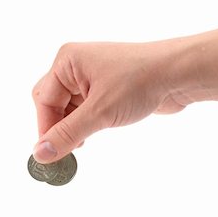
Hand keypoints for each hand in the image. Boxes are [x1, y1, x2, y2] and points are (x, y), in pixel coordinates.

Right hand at [32, 41, 186, 162]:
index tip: (51, 155)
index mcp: (68, 61)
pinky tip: (95, 131)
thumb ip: (67, 134)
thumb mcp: (100, 112)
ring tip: (84, 141)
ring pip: (69, 106)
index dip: (46, 128)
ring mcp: (92, 75)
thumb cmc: (139, 83)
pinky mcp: (107, 87)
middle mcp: (77, 65)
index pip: (43, 99)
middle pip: (52, 101)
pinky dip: (86, 121)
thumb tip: (39, 154)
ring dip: (73, 126)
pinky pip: (86, 107)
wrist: (178, 75)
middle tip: (68, 147)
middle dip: (58, 125)